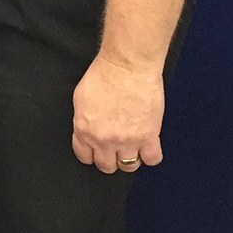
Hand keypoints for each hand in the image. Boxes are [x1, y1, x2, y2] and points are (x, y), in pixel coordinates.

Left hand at [71, 52, 164, 173]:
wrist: (127, 66)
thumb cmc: (104, 74)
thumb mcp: (81, 98)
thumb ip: (84, 119)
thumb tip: (89, 129)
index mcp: (84, 130)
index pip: (85, 156)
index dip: (92, 155)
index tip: (97, 152)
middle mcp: (103, 140)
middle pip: (107, 165)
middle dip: (111, 159)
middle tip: (116, 150)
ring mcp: (127, 141)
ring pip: (128, 166)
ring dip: (130, 158)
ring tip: (133, 148)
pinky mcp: (148, 136)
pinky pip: (152, 159)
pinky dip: (151, 155)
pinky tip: (149, 146)